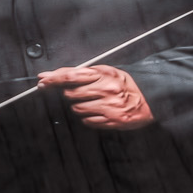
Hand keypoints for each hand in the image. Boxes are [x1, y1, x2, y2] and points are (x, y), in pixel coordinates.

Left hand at [40, 64, 154, 129]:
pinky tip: (100, 111)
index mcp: (103, 75)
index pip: (70, 76)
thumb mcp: (103, 71)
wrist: (149, 98)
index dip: (53, 79)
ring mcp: (109, 106)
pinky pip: (87, 121)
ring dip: (80, 107)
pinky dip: (89, 117)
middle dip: (72, 94)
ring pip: (77, 109)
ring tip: (94, 102)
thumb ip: (76, 73)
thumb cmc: (123, 84)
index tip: (43, 82)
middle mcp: (106, 90)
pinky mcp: (112, 120)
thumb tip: (48, 75)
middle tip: (84, 93)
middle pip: (71, 95)